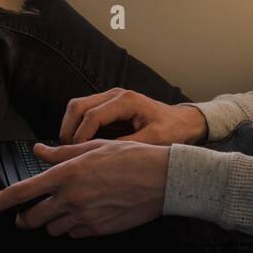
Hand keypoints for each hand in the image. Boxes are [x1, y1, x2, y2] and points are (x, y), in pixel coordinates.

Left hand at [0, 140, 170, 236]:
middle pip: (32, 218)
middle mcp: (71, 198)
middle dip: (25, 218)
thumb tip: (40, 151)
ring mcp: (84, 217)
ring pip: (52, 228)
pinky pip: (73, 234)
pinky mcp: (97, 230)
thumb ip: (62, 152)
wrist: (162, 179)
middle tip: (27, 214)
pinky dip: (73, 227)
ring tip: (66, 207)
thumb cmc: (132, 158)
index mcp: (67, 174)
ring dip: (52, 221)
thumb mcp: (95, 147)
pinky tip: (85, 213)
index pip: (22, 193)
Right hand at [59, 87, 207, 145]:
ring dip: (70, 128)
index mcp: (127, 101)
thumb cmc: (173, 130)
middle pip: (77, 106)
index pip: (92, 115)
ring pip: (76, 108)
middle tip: (68, 154)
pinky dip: (77, 129)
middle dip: (68, 130)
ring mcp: (110, 100)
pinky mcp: (108, 108)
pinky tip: (81, 148)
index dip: (81, 136)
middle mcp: (115, 95)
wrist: (184, 122)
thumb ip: (128, 146)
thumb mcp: (153, 141)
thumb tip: (99, 156)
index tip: (78, 155)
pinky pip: (83, 114)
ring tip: (72, 152)